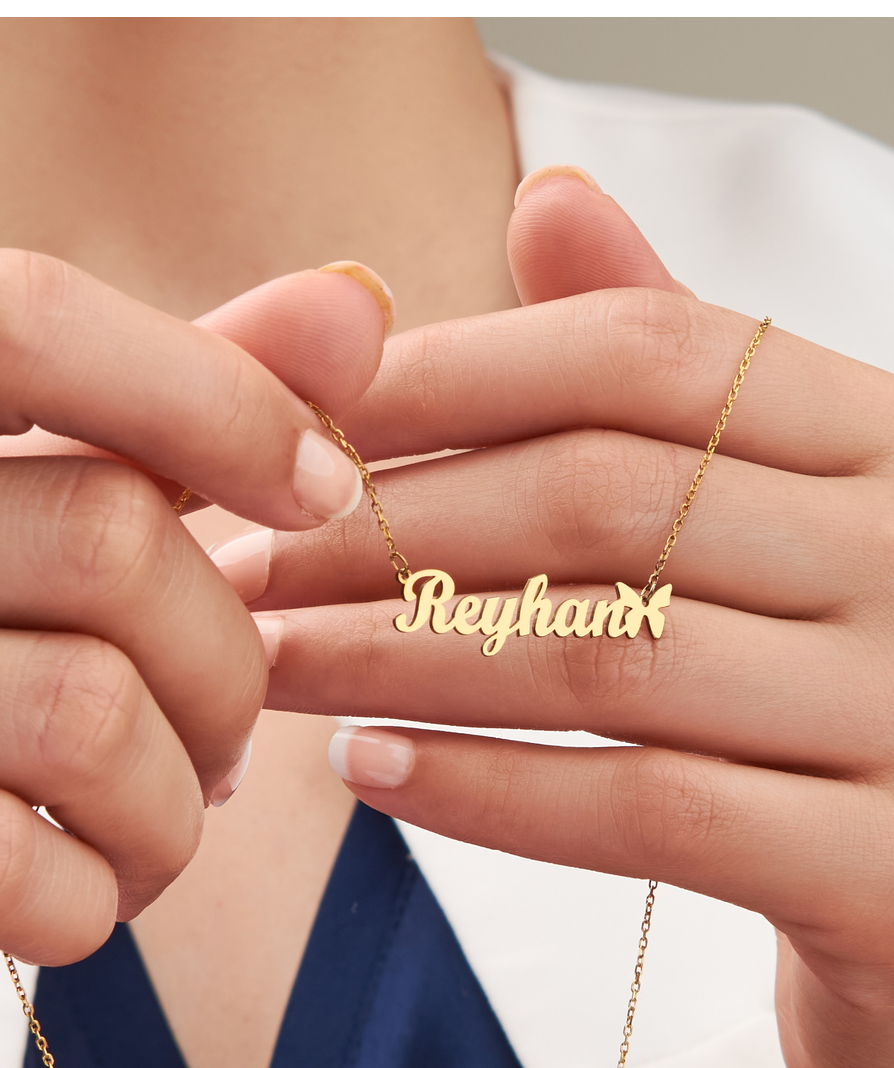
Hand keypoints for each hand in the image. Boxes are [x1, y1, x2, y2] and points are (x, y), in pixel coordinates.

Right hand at [0, 249, 386, 1067]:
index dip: (212, 394)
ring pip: (78, 717)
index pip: (10, 319)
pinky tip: (67, 900)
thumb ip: (138, 411)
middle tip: (216, 734)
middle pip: (97, 539)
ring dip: (173, 804)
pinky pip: (0, 864)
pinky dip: (90, 901)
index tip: (318, 490)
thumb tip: (352, 305)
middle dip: (223, 664)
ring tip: (149, 828)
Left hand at [226, 171, 893, 1067]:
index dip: (450, 376)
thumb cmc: (829, 678)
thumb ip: (676, 369)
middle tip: (238, 558)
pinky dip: (491, 793)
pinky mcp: (883, 870)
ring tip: (267, 660)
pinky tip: (370, 772)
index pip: (645, 354)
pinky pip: (652, 813)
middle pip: (599, 499)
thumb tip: (546, 197)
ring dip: (400, 658)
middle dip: (389, 527)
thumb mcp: (781, 501)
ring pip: (604, 656)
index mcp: (882, 434)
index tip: (293, 417)